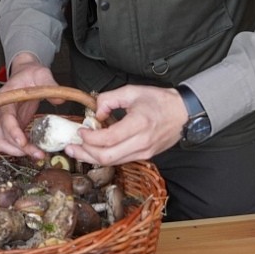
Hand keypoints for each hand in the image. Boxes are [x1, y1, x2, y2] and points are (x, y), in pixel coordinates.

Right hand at [0, 54, 61, 158]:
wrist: (26, 73)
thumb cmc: (30, 73)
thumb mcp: (42, 73)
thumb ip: (50, 84)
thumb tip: (60, 100)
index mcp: (6, 98)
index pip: (5, 118)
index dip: (12, 132)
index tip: (23, 142)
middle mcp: (2, 111)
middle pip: (3, 136)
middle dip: (19, 148)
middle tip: (38, 153)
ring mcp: (7, 120)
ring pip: (4, 142)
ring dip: (18, 151)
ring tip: (37, 154)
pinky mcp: (14, 125)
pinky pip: (13, 142)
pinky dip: (22, 149)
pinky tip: (36, 149)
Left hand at [68, 86, 189, 166]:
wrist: (183, 113)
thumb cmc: (160, 101)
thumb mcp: (132, 91)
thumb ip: (109, 99)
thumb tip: (96, 113)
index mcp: (139, 124)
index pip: (108, 139)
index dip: (90, 137)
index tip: (80, 130)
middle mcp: (141, 142)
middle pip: (107, 157)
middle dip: (85, 153)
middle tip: (71, 147)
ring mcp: (144, 152)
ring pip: (112, 162)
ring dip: (92, 158)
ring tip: (78, 150)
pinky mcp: (145, 156)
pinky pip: (120, 160)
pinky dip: (105, 156)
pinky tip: (96, 149)